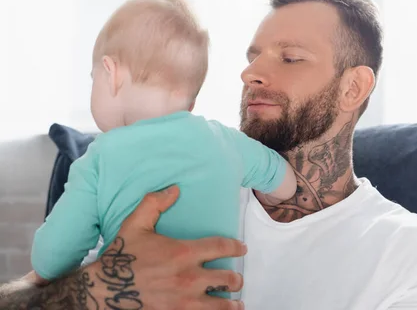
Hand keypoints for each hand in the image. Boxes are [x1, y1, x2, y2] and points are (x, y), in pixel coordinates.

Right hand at [87, 185, 246, 309]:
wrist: (103, 289)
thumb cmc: (121, 257)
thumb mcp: (135, 224)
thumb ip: (154, 203)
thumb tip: (174, 189)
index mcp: (183, 253)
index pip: (221, 247)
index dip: (235, 247)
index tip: (241, 248)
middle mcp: (188, 278)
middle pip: (227, 279)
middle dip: (236, 280)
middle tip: (237, 280)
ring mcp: (183, 301)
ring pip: (220, 305)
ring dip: (231, 304)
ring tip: (236, 304)